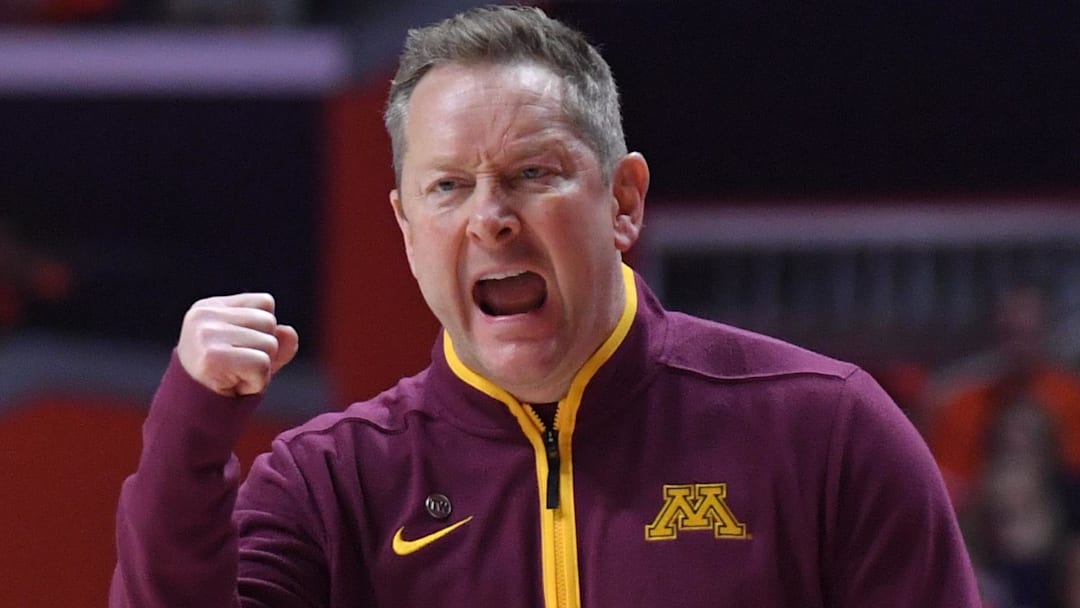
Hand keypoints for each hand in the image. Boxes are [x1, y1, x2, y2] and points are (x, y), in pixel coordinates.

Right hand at [176, 293, 298, 396]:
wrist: (193, 415)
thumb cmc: (225, 380)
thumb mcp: (253, 354)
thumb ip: (277, 341)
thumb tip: (289, 332)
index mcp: (210, 307)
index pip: (265, 303)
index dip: (263, 331)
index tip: (239, 350)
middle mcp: (204, 316)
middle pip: (269, 322)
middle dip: (263, 350)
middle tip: (237, 368)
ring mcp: (205, 335)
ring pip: (269, 344)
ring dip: (261, 369)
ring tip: (234, 377)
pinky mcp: (212, 357)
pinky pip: (262, 365)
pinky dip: (257, 382)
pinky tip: (234, 387)